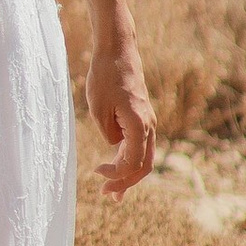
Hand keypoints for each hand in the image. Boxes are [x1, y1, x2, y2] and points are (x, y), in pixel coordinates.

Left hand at [88, 41, 155, 196]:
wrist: (118, 50)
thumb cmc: (105, 75)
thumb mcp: (98, 107)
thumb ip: (108, 132)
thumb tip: (115, 146)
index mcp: (139, 124)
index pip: (132, 162)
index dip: (116, 174)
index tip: (97, 173)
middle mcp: (148, 126)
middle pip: (142, 165)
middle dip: (125, 183)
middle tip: (107, 196)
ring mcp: (147, 122)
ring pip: (143, 157)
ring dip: (129, 175)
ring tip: (113, 193)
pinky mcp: (141, 117)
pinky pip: (139, 145)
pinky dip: (129, 159)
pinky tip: (116, 166)